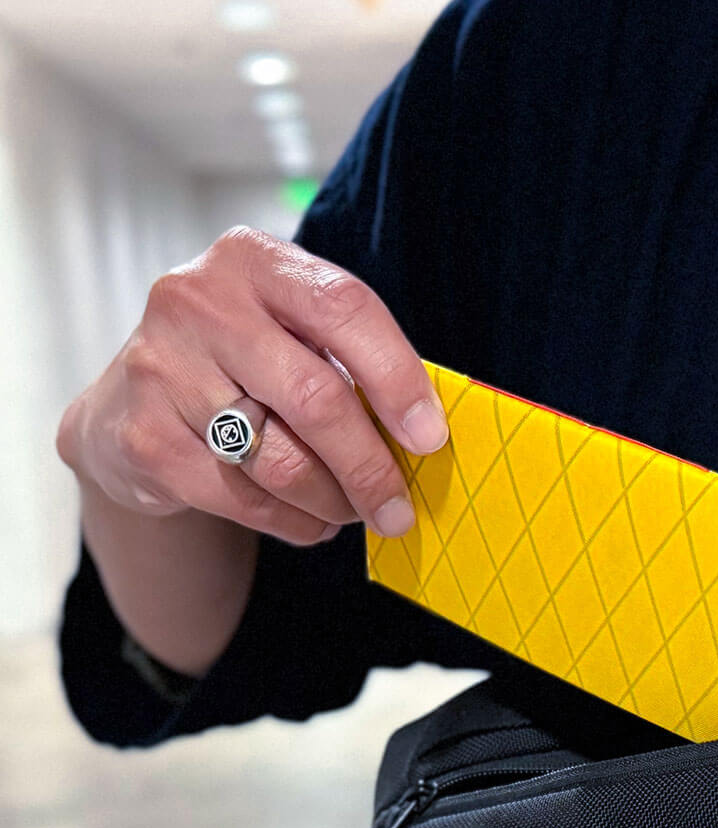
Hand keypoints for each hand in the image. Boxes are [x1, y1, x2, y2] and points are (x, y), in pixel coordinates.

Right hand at [55, 225, 446, 544]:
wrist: (130, 406)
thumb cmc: (242, 365)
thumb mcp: (289, 332)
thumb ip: (349, 361)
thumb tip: (425, 434)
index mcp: (250, 258)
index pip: (342, 307)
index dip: (397, 376)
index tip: (430, 437)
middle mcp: (198, 301)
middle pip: (315, 397)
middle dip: (370, 466)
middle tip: (399, 509)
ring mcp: (162, 368)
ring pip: (281, 462)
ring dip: (334, 502)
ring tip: (352, 512)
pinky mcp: (146, 438)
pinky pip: (246, 500)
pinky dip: (295, 522)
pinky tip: (311, 521)